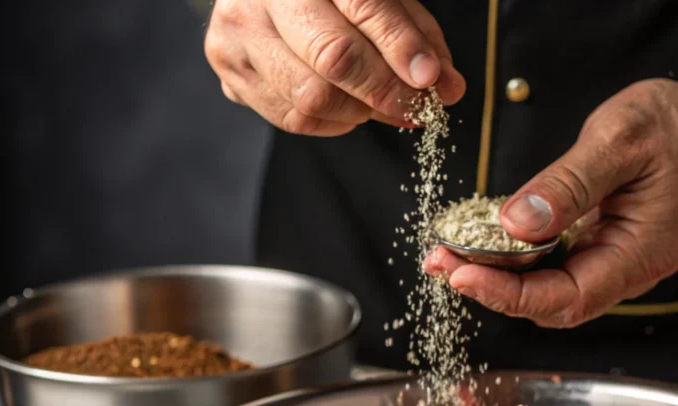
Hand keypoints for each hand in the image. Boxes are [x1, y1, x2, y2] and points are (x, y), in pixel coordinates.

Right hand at [205, 0, 465, 135]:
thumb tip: (447, 88)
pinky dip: (332, 123)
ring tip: (378, 103)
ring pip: (311, 98)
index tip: (431, 79)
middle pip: (333, 59)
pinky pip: (292, 118)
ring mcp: (237, 34)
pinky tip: (345, 106)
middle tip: (416, 106)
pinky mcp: (230, 72)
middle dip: (385, 91)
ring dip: (360, 112)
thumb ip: (417, 37)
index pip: (363, 6)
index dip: (401, 48)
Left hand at [425, 78, 677, 327]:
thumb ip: (568, 186)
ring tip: (450, 253)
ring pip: (549, 286)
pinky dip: (517, 256)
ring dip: (499, 275)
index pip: (564, 298)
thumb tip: (516, 225)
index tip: (462, 276)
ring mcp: (616, 259)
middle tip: (441, 262)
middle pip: (550, 303)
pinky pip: (556, 263)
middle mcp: (627, 269)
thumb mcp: (622, 141)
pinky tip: (487, 239)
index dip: (509, 296)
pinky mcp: (606, 243)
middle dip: (492, 289)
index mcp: (639, 255)